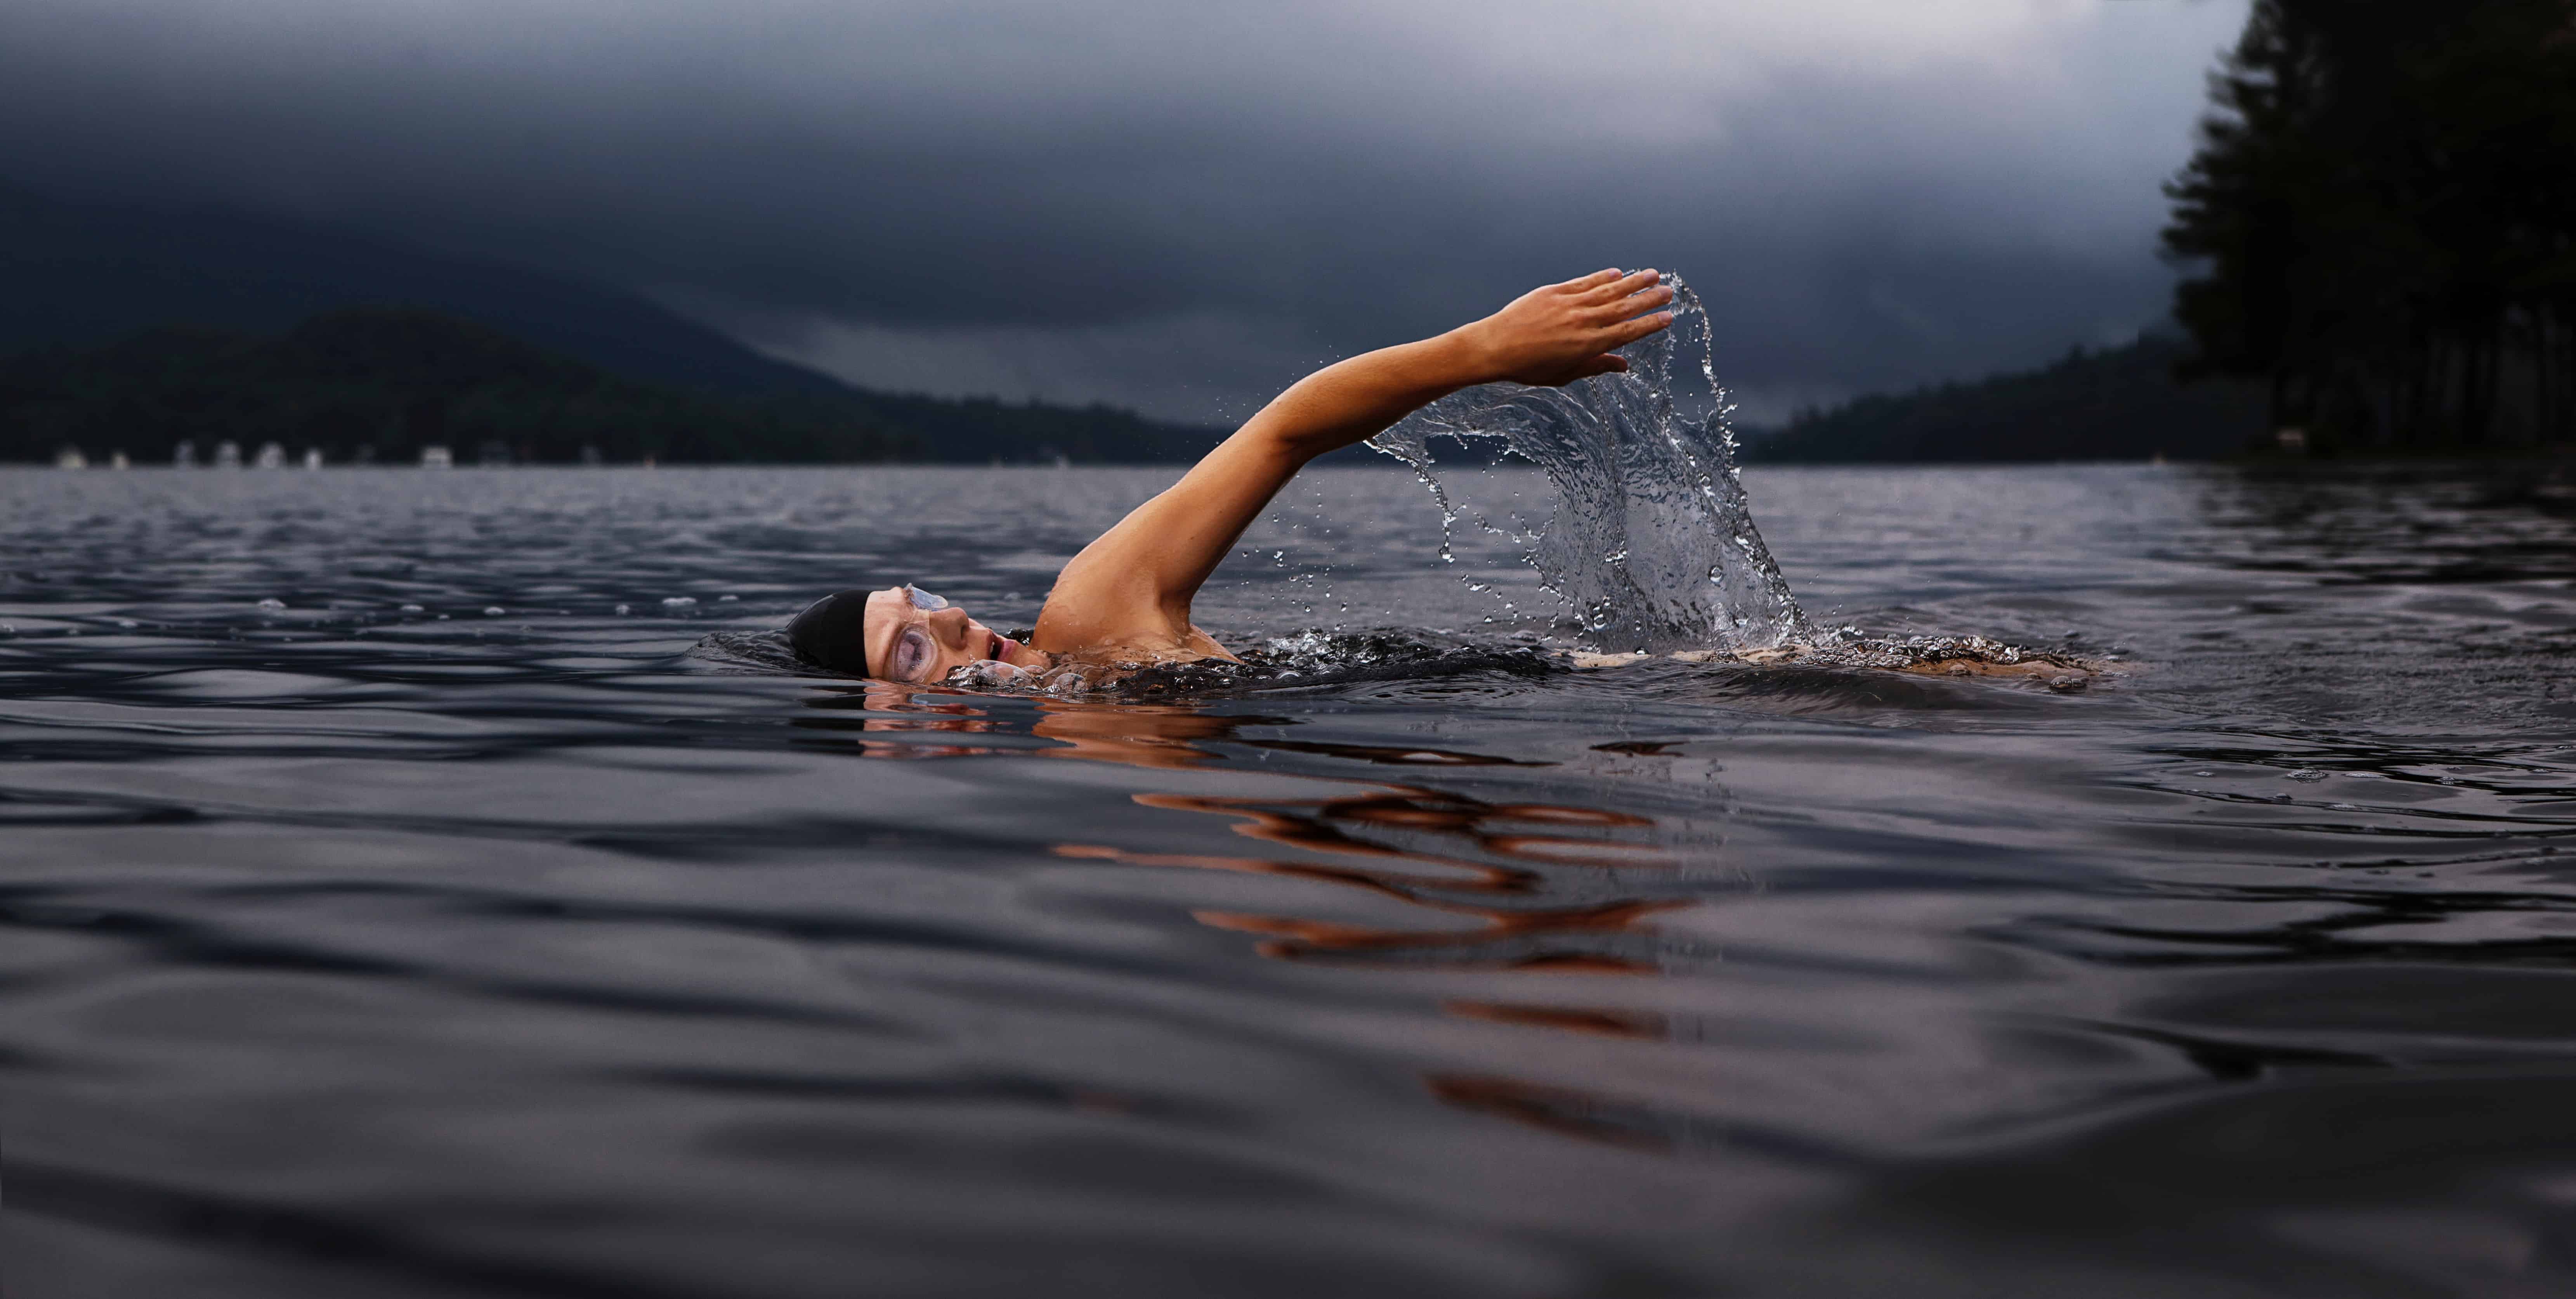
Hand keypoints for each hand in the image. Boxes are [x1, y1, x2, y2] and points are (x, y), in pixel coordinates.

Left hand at [1453, 268, 1674, 387]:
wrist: (1495, 347)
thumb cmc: (1528, 367)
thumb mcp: (1564, 374)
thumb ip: (1596, 366)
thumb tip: (1623, 366)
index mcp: (1588, 346)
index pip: (1627, 333)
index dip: (1650, 324)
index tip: (1668, 317)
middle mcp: (1583, 322)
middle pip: (1624, 308)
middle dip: (1649, 299)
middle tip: (1669, 291)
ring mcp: (1570, 305)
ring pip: (1609, 290)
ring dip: (1633, 282)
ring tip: (1653, 274)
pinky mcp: (1555, 292)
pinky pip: (1585, 282)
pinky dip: (1602, 276)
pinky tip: (1617, 272)